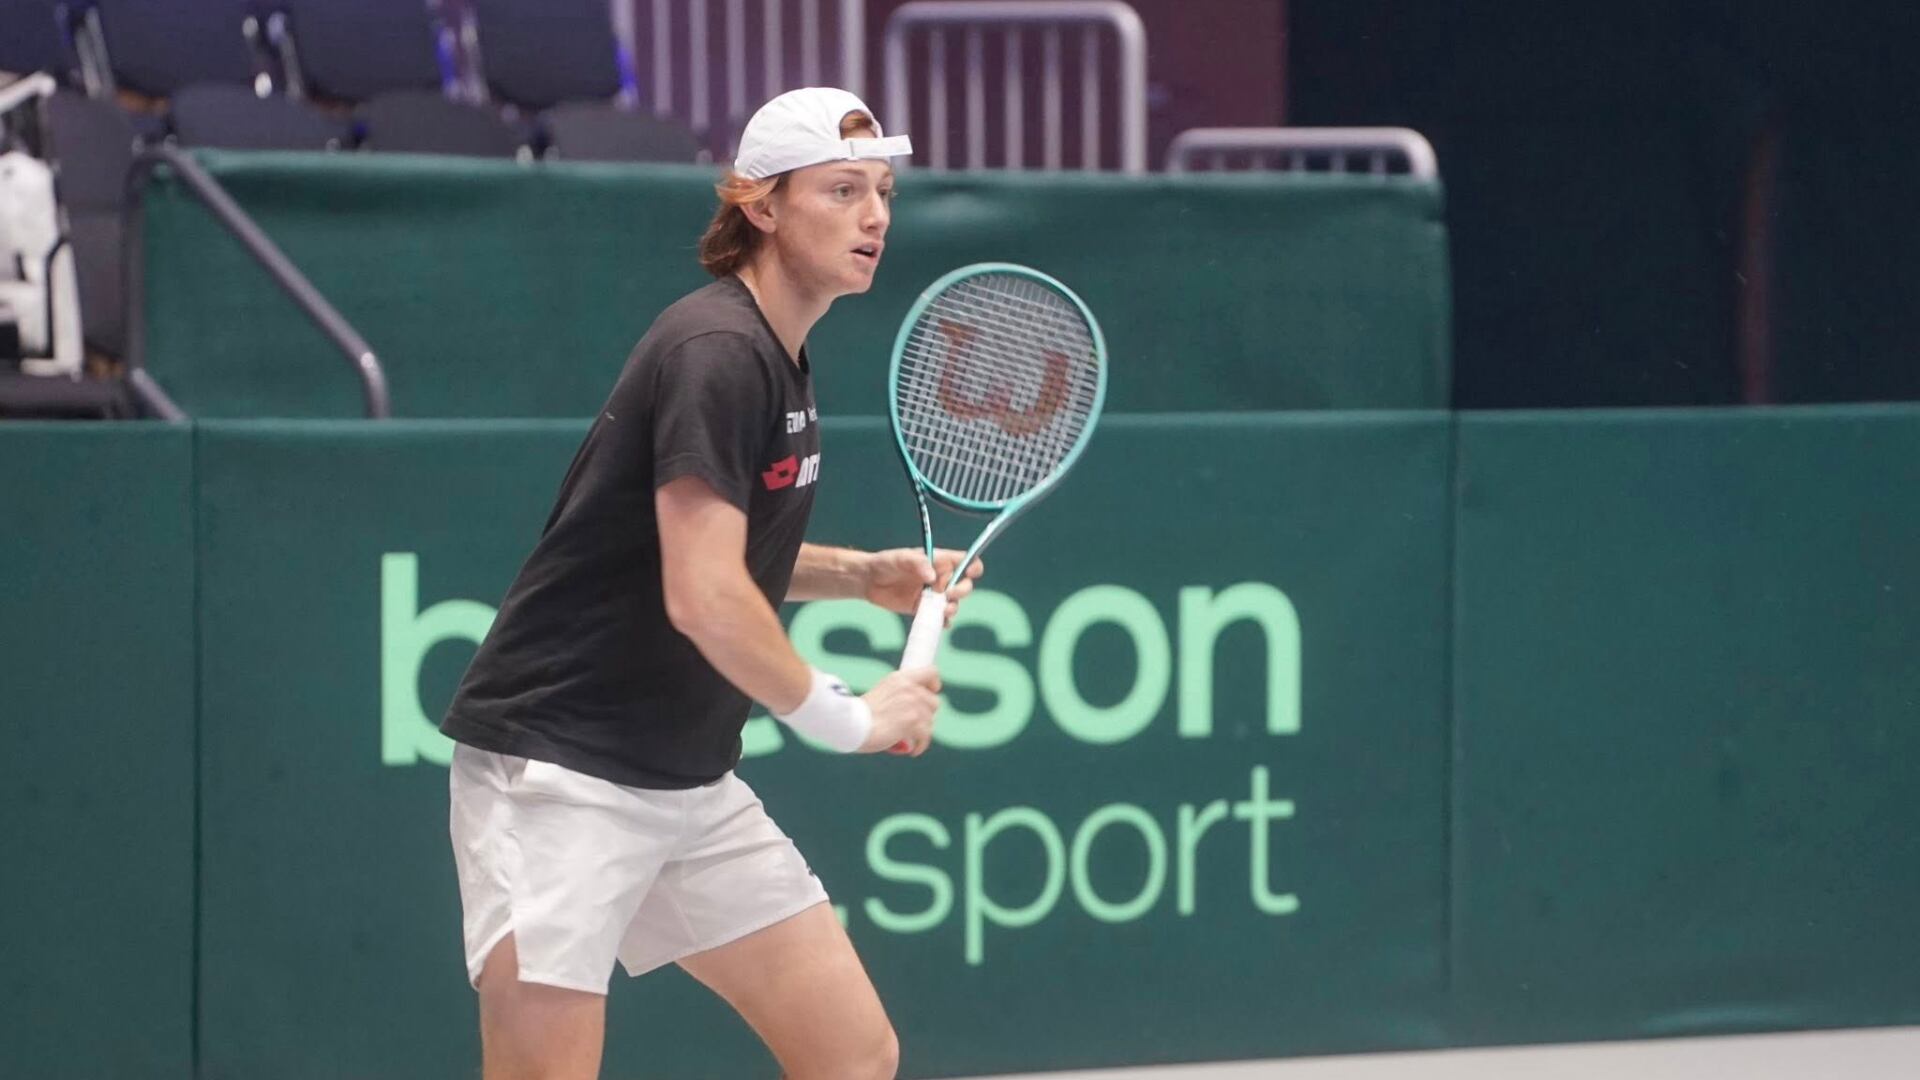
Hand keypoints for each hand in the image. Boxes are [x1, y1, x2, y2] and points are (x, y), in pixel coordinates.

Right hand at [859, 667, 940, 755]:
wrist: (850, 725)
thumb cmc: (860, 715)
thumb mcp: (881, 693)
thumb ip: (898, 694)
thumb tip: (914, 706)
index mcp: (900, 678)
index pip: (931, 672)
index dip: (934, 684)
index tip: (931, 693)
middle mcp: (908, 688)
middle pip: (934, 702)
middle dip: (926, 715)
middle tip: (913, 725)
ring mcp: (912, 704)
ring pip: (930, 722)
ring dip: (921, 733)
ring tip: (909, 740)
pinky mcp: (912, 721)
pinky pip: (926, 736)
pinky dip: (920, 746)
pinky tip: (913, 750)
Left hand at [864, 548, 986, 625]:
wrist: (869, 581)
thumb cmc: (886, 563)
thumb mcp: (901, 558)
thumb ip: (917, 563)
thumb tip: (932, 576)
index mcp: (939, 561)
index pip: (964, 561)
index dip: (973, 565)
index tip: (970, 573)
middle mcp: (940, 578)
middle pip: (964, 585)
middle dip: (962, 590)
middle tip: (948, 594)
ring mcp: (933, 595)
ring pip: (953, 603)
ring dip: (953, 608)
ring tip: (942, 611)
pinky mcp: (924, 609)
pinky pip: (939, 617)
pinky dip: (943, 622)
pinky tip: (939, 623)